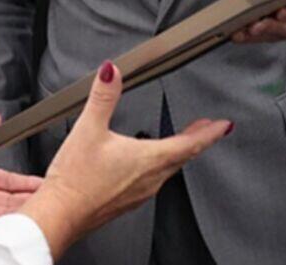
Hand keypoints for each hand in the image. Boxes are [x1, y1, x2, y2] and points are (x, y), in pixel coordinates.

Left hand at [0, 115, 43, 231]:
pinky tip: (20, 221)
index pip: (11, 181)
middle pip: (11, 199)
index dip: (27, 183)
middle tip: (51, 199)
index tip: (44, 184)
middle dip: (31, 200)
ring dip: (23, 212)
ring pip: (5, 213)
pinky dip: (6, 224)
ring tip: (42, 211)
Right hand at [19, 62, 229, 258]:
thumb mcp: (89, 128)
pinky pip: (152, 181)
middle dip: (197, 141)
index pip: (189, 143)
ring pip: (168, 170)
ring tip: (179, 143)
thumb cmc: (75, 180)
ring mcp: (139, 193)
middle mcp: (150, 179)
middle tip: (207, 130)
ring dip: (178, 154)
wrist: (61, 214)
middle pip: (183, 157)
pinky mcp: (127, 201)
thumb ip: (103, 97)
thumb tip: (111, 72)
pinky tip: (145, 164)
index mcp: (148, 159)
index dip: (210, 133)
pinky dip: (158, 167)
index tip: (224, 125)